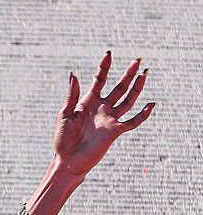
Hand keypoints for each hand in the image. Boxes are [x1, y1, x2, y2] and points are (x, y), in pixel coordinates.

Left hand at [53, 51, 155, 176]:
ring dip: (137, 87)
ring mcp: (110, 119)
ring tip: (144, 73)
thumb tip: (73, 74)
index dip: (104, 67)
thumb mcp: (64, 115)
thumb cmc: (62, 139)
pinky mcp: (115, 131)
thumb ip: (71, 95)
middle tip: (137, 60)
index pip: (99, 80)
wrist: (67, 160)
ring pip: (128, 100)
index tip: (108, 53)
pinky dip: (143, 114)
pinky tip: (151, 104)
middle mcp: (102, 108)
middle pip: (118, 87)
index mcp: (88, 102)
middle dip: (128, 73)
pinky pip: (133, 121)